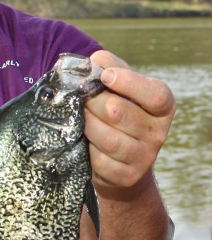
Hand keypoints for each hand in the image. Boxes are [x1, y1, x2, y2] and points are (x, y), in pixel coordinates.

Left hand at [85, 51, 175, 190]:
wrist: (117, 157)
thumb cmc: (115, 111)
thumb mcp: (116, 85)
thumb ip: (107, 66)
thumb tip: (91, 63)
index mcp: (162, 107)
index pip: (155, 94)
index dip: (129, 83)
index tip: (105, 76)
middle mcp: (158, 133)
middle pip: (118, 112)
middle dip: (92, 101)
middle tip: (79, 97)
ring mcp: (144, 158)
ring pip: (107, 138)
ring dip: (86, 124)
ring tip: (77, 116)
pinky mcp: (126, 176)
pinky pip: (99, 160)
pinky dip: (85, 148)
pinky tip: (82, 140)